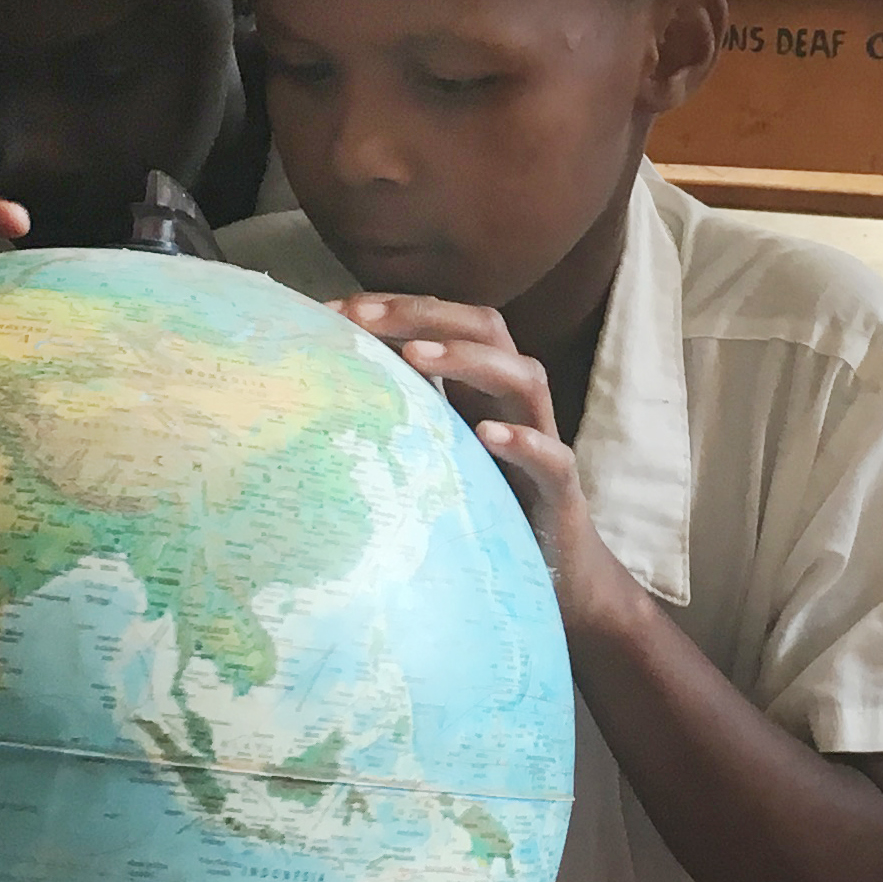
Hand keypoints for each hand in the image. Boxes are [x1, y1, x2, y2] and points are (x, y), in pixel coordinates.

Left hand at [338, 296, 618, 614]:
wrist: (555, 574)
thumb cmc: (481, 506)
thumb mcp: (432, 453)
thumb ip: (399, 416)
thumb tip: (321, 393)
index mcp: (480, 387)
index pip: (447, 322)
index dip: (397, 307)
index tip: (336, 310)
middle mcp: (513, 402)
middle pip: (486, 330)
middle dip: (424, 316)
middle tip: (365, 317)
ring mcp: (542, 441)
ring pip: (524, 377)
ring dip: (469, 360)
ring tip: (415, 356)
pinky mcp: (560, 491)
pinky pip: (553, 457)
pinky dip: (525, 441)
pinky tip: (489, 435)